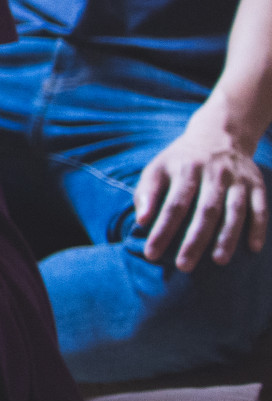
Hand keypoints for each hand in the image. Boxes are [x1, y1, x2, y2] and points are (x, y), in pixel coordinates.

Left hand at [134, 118, 268, 269]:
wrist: (219, 134)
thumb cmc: (181, 160)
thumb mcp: (158, 167)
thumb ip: (146, 192)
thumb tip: (140, 219)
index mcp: (185, 170)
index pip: (172, 205)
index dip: (162, 230)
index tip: (151, 254)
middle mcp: (213, 174)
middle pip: (205, 211)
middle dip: (194, 240)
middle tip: (184, 266)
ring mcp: (237, 179)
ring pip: (234, 210)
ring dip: (227, 237)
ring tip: (219, 261)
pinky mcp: (256, 183)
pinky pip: (260, 207)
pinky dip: (258, 228)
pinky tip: (253, 249)